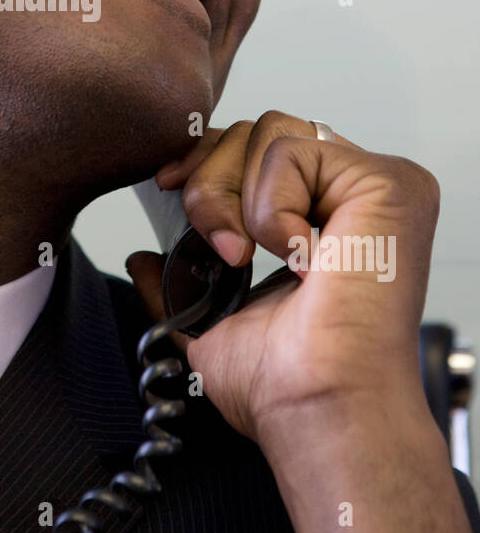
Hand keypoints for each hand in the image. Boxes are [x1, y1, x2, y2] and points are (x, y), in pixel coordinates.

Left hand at [126, 111, 437, 445]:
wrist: (312, 404)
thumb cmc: (281, 382)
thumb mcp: (209, 324)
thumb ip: (177, 284)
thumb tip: (142, 258)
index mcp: (322, 219)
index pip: (256, 148)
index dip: (205, 160)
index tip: (168, 188)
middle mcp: (354, 196)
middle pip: (256, 128)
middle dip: (210, 179)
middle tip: (216, 246)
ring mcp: (375, 186)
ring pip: (270, 130)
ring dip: (234, 196)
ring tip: (250, 257)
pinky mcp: (389, 183)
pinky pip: (293, 149)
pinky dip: (270, 205)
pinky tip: (297, 257)